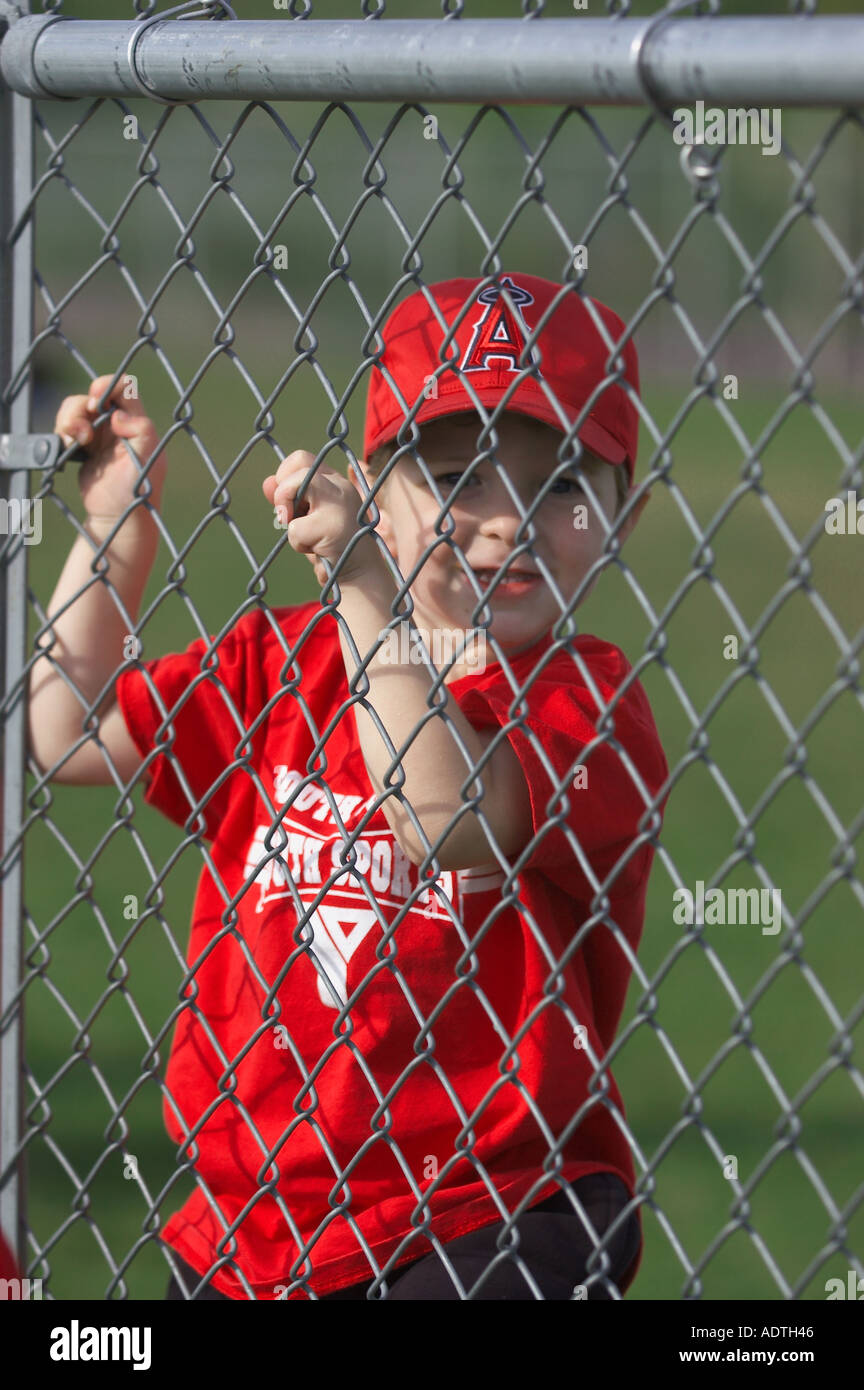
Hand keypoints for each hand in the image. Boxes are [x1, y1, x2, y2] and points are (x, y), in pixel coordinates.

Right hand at [54, 374, 166, 520]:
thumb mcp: (147, 460)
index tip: (96, 398)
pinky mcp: (83, 446)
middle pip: (93, 395)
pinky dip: (62, 432)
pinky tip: (69, 448)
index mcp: (137, 423)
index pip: (125, 388)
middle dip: (81, 407)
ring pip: (76, 409)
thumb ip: (141, 431)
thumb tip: (118, 415)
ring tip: (76, 442)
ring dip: (69, 420)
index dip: (109, 385)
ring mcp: (99, 435)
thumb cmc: (138, 492)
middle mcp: (118, 424)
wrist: (117, 518)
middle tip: (83, 432)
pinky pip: (66, 427)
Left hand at [262, 450, 382, 588]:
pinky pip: (295, 527)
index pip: (301, 459)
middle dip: (282, 491)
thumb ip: (289, 500)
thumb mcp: (308, 520)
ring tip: (301, 532)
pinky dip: (298, 543)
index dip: (285, 476)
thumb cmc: (333, 548)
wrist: (360, 576)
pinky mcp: (333, 525)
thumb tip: (267, 482)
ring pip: (298, 482)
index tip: (289, 504)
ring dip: (287, 511)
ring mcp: (339, 503)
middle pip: (298, 463)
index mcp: (335, 482)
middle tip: (287, 517)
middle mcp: (340, 486)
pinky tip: (317, 550)